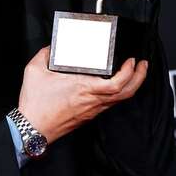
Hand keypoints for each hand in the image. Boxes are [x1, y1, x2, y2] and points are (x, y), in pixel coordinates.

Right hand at [17, 46, 147, 143]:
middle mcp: (91, 100)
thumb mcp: (34, 70)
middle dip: (139, 77)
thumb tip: (52, 47)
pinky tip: (114, 87)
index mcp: (82, 87)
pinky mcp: (88, 115)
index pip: (116, 83)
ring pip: (120, 100)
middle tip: (142, 65)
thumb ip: (45, 54)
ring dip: (131, 86)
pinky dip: (118, 94)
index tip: (131, 61)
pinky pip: (110, 104)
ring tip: (133, 73)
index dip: (129, 72)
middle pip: (126, 93)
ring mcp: (91, 110)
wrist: (32, 127)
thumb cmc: (35, 105)